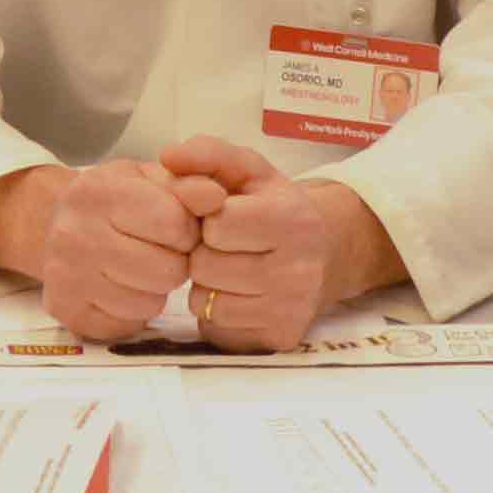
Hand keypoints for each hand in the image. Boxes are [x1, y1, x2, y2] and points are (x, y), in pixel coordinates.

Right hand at [37, 160, 206, 342]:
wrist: (55, 223)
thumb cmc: (115, 200)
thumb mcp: (151, 179)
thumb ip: (188, 185)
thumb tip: (216, 197)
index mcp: (99, 192)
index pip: (173, 224)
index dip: (187, 230)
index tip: (177, 227)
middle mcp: (75, 234)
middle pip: (166, 271)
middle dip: (175, 263)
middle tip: (159, 252)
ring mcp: (66, 276)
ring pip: (149, 303)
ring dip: (156, 290)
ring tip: (140, 268)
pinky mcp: (66, 311)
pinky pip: (126, 325)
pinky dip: (132, 312)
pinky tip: (121, 287)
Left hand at [159, 137, 367, 350]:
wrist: (325, 253)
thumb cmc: (274, 206)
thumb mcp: (249, 169)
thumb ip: (208, 154)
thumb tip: (168, 155)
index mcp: (292, 220)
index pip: (218, 225)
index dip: (209, 219)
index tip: (222, 216)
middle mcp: (299, 270)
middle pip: (206, 266)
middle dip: (204, 253)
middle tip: (223, 246)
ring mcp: (290, 309)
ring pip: (206, 301)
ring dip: (205, 284)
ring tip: (229, 268)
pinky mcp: (278, 338)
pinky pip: (216, 328)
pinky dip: (216, 312)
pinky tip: (236, 294)